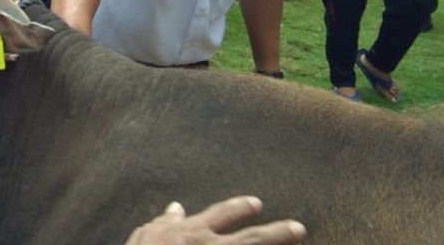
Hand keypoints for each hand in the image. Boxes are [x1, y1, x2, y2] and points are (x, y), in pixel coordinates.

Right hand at [124, 196, 304, 244]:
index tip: (257, 204)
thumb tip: (176, 208)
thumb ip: (163, 223)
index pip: (221, 215)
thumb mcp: (145, 238)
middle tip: (298, 228)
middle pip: (252, 238)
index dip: (240, 208)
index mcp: (190, 232)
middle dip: (277, 233)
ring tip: (296, 239)